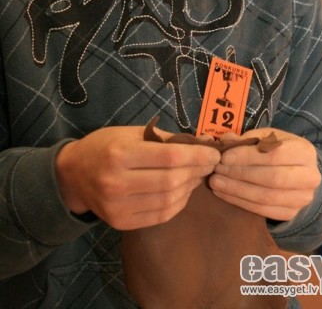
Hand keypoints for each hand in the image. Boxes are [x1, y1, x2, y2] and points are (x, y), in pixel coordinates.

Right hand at [55, 126, 219, 229]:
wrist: (73, 174)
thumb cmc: (105, 145)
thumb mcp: (131, 132)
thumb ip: (166, 138)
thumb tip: (203, 142)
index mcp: (121, 153)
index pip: (170, 157)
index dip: (197, 156)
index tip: (214, 154)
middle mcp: (117, 182)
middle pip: (172, 180)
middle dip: (197, 172)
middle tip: (209, 165)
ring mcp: (117, 206)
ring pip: (168, 200)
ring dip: (190, 188)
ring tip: (197, 176)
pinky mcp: (120, 222)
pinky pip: (160, 215)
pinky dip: (178, 203)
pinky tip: (183, 191)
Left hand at [208, 128, 320, 220]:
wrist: (300, 174)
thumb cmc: (280, 150)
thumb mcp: (269, 137)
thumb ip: (248, 138)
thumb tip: (226, 140)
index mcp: (305, 151)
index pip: (274, 155)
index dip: (247, 156)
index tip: (224, 157)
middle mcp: (309, 177)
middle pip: (271, 178)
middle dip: (240, 174)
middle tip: (217, 170)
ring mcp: (302, 198)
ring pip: (265, 197)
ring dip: (236, 190)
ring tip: (215, 182)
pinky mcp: (291, 213)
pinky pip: (262, 210)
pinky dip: (240, 202)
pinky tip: (224, 193)